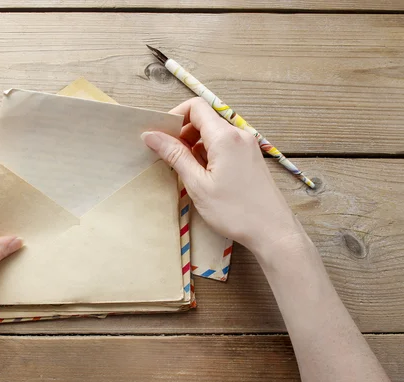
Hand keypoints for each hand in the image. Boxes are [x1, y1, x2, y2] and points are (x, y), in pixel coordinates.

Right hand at [141, 97, 304, 255]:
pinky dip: (208, 152)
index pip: (196, 107)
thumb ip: (175, 156)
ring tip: (185, 170)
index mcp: (225, 137)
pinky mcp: (250, 157)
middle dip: (182, 132)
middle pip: (204, 118)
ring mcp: (247, 145)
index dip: (174, 116)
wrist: (273, 231)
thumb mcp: (198, 184)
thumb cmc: (235, 211)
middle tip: (168, 156)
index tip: (161, 135)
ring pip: (213, 132)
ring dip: (194, 144)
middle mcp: (239, 134)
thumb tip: (151, 135)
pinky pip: (224, 144)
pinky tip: (202, 175)